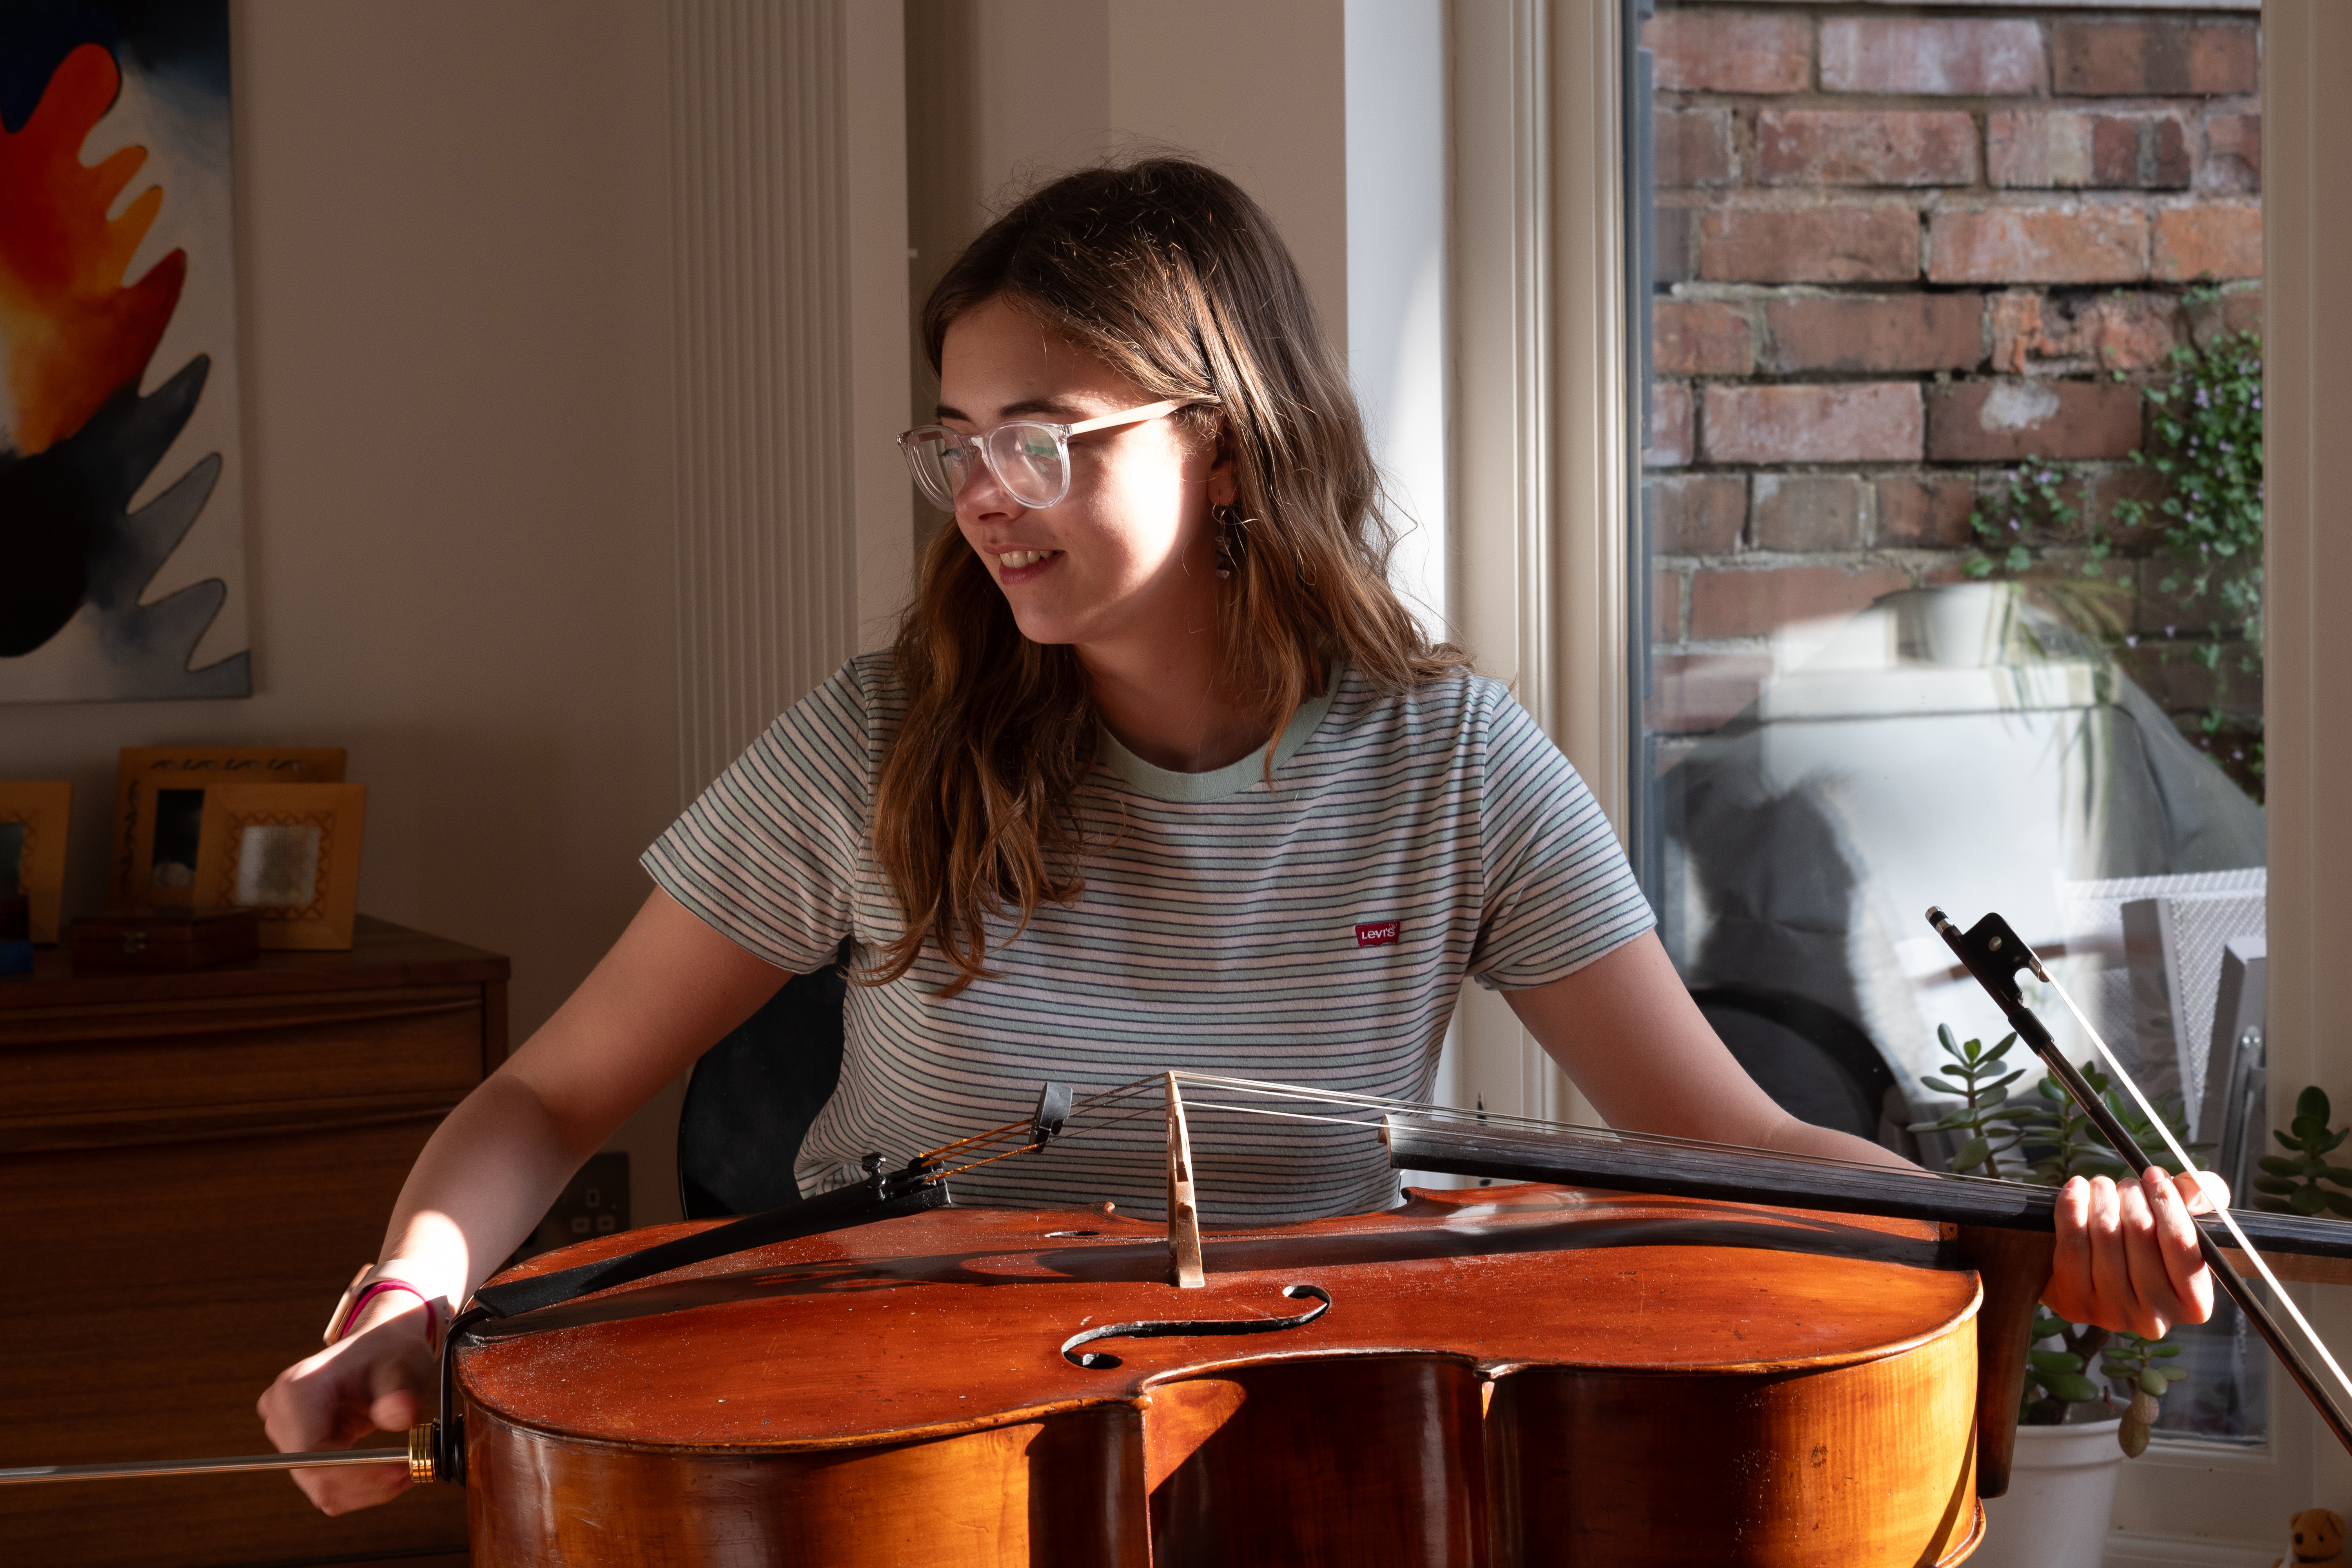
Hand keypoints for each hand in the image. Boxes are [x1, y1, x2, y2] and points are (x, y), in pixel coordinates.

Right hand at [255, 1301, 435, 1514]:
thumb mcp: (403, 1365)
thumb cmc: (389, 1351)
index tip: (399, 1470)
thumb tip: (397, 1417)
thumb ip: (400, 1392)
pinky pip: (325, 1484)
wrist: (381, 1347)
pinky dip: (359, 1487)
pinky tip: (387, 1472)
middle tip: (410, 1472)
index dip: (354, 1473)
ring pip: (320, 1487)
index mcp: (298, 1388)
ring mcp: (285, 1432)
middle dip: (366, 1484)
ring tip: (404, 1470)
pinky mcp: (298, 1448)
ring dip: (366, 1490)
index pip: (311, 1453)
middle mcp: (281, 1412)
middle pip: (314, 1475)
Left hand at [2044, 1167, 2229, 1337]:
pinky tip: (2076, 1189)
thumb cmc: (2148, 1246)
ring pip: (2105, 1236)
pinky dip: (2071, 1208)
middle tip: (2127, 1183)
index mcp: (2193, 1303)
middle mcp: (2156, 1317)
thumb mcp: (2182, 1224)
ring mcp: (2113, 1314)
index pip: (2181, 1243)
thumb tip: (2194, 1184)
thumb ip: (2198, 1200)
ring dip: (2102, 1198)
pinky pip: (2071, 1246)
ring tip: (2103, 1185)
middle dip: (2131, 1196)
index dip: (2166, 1201)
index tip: (2154, 1174)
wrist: (2095, 1272)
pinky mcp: (2075, 1305)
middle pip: (2140, 1234)